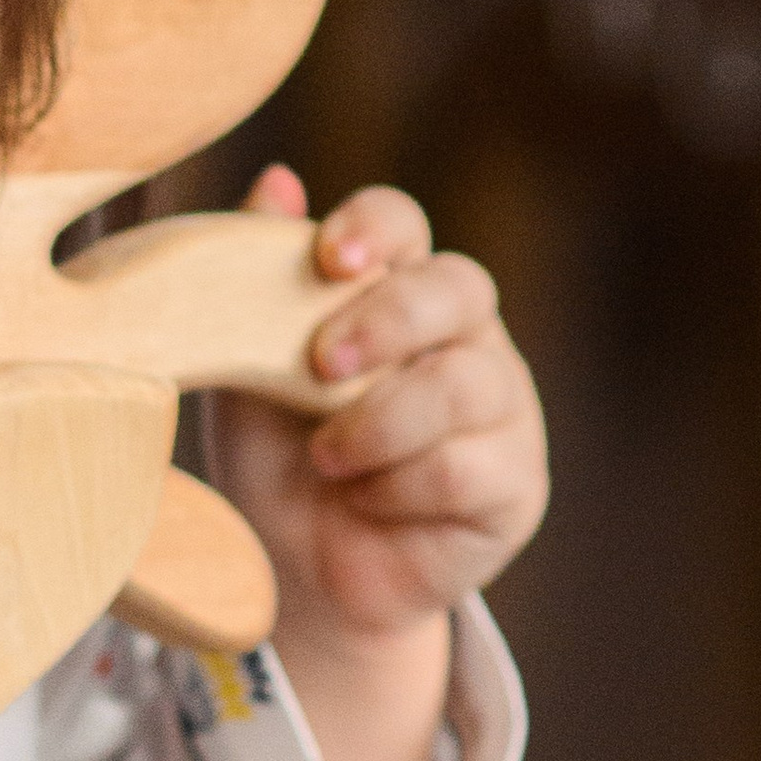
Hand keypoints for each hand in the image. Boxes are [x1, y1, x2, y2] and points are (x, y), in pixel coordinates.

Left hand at [203, 171, 546, 760]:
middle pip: (458, 286)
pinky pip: (468, 466)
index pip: (402, 225)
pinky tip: (366, 503)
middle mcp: (458, 337)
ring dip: (384, 420)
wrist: (300, 578)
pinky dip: (402, 488)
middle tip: (321, 363)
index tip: (328, 254)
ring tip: (326, 458)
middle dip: (389, 318)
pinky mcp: (513, 482)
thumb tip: (273, 182)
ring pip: (466, 382)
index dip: (374, 226)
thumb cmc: (278, 460)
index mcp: (390, 292)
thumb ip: (254, 287)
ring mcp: (498, 406)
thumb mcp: (246, 376)